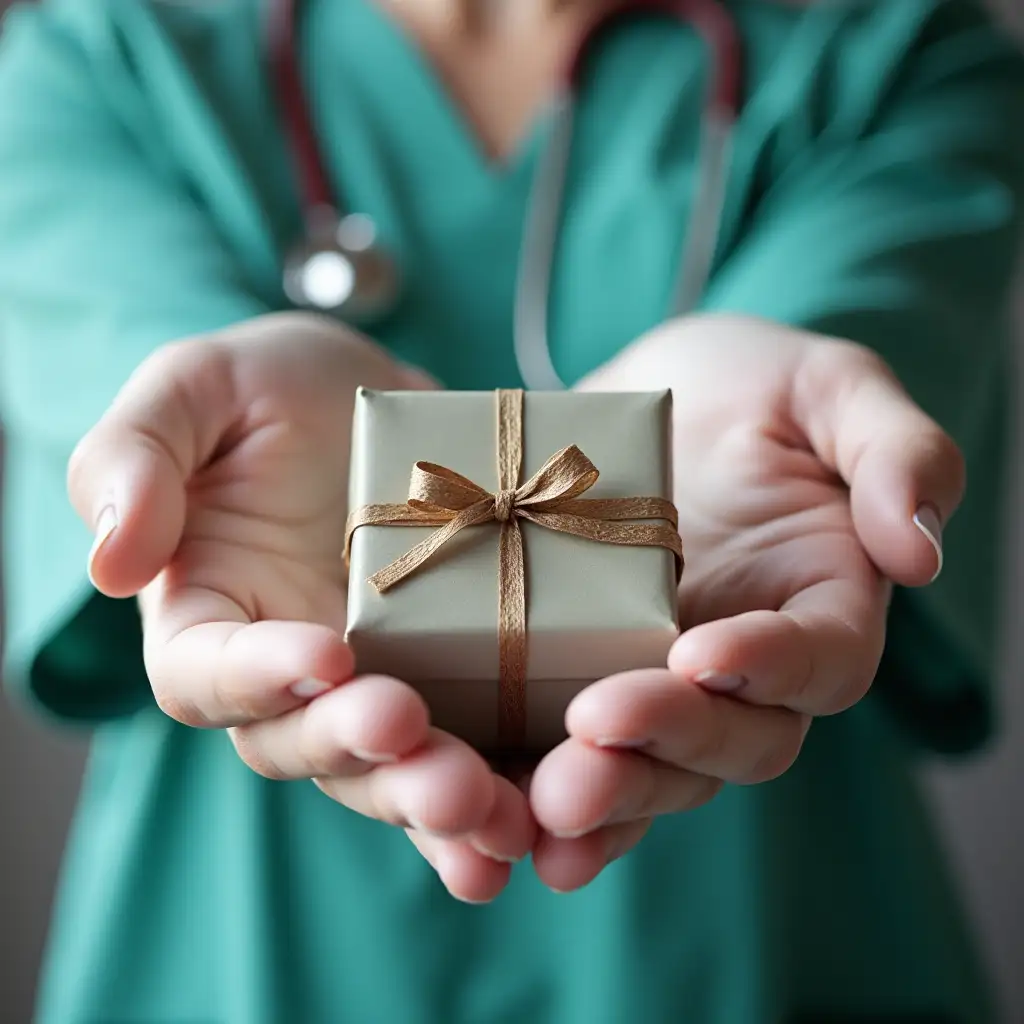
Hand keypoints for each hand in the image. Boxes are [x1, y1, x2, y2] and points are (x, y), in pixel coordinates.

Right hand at [69, 313, 535, 903]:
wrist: (369, 396)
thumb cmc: (265, 389)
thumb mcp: (194, 388)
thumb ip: (135, 455)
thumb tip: (112, 562)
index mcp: (209, 614)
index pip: (208, 673)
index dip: (259, 677)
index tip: (327, 654)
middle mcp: (285, 672)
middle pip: (306, 746)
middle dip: (369, 759)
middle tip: (435, 768)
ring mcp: (369, 682)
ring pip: (386, 769)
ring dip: (435, 803)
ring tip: (491, 811)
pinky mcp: (444, 678)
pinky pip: (462, 748)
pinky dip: (493, 792)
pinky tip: (529, 816)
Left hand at [527, 315, 961, 892]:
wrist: (655, 396)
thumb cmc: (756, 385)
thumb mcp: (830, 386)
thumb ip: (894, 452)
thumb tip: (920, 552)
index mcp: (821, 603)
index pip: (818, 659)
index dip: (769, 665)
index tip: (701, 652)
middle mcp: (749, 666)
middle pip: (733, 738)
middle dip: (667, 741)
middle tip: (595, 730)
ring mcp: (669, 682)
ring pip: (658, 769)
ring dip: (608, 794)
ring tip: (544, 802)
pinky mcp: (596, 679)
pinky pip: (586, 754)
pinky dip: (550, 791)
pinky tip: (509, 818)